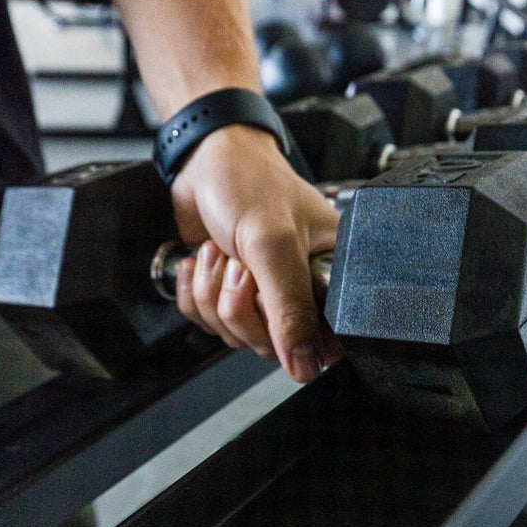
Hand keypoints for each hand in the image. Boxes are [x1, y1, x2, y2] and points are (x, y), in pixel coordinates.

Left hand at [171, 124, 342, 382]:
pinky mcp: (230, 295)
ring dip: (212, 293)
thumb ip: (290, 308)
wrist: (206, 161)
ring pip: (233, 335)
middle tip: (240, 263)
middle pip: (268, 344)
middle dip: (239, 303)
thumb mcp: (273, 244)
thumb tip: (306, 365)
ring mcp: (263, 297)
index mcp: (332, 278)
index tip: (264, 296)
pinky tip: (204, 259)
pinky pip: (207, 323)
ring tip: (221, 252)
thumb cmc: (249, 184)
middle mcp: (301, 293)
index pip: (320, 342)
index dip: (286, 331)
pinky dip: (194, 292)